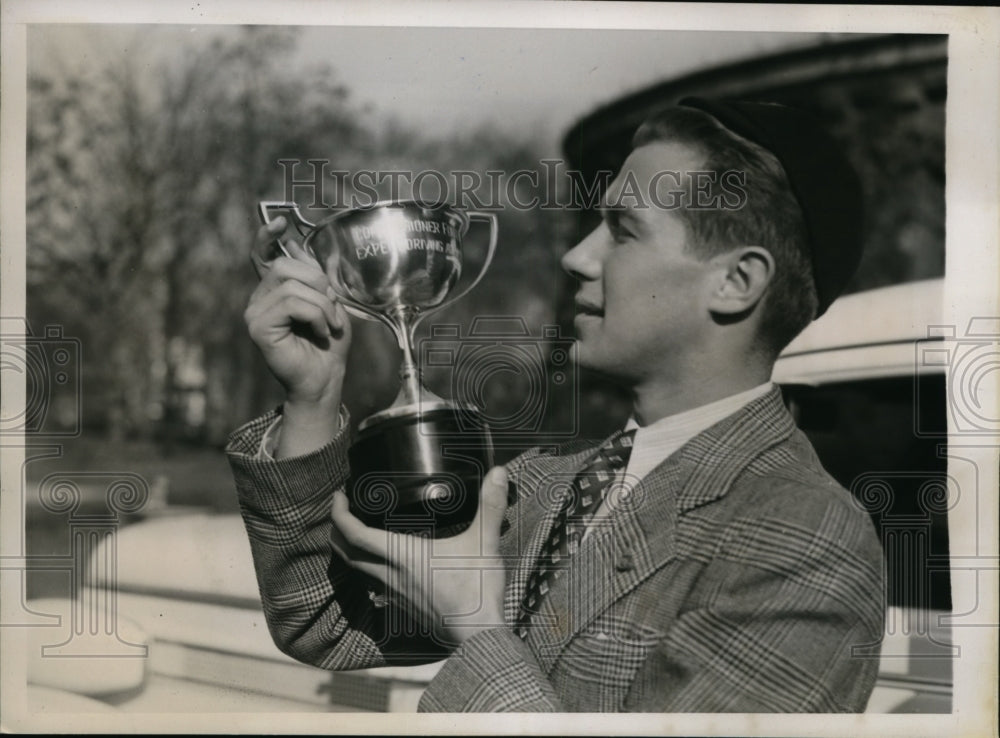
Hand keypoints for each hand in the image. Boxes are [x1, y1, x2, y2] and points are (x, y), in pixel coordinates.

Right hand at [245, 217, 351, 404]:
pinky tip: (320, 332)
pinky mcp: (258, 327)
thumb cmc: (328, 344)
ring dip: (322, 304)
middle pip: (285, 266)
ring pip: (291, 285)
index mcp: (275, 290)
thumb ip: (320, 276)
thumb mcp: (332, 303)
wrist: (325, 378)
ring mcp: (255, 313)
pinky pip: (292, 304)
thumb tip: (311, 246)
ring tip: (330, 324)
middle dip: (318, 282)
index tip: (279, 222)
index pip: (262, 256)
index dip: (267, 236)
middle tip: (333, 307)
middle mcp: (260, 298)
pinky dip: (315, 316)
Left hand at [330, 467, 509, 646]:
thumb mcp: (484, 543)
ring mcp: (395, 593)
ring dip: (349, 552)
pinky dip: (367, 570)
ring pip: (358, 571)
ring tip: (355, 533)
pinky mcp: (403, 606)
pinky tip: (381, 564)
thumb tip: (499, 472)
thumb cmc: (477, 590)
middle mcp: (391, 575)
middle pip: (348, 554)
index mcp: (402, 555)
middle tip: (341, 510)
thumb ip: (490, 506)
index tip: (338, 496)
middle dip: (337, 531)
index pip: (355, 534)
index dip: (340, 514)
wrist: (478, 634)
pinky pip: (374, 585)